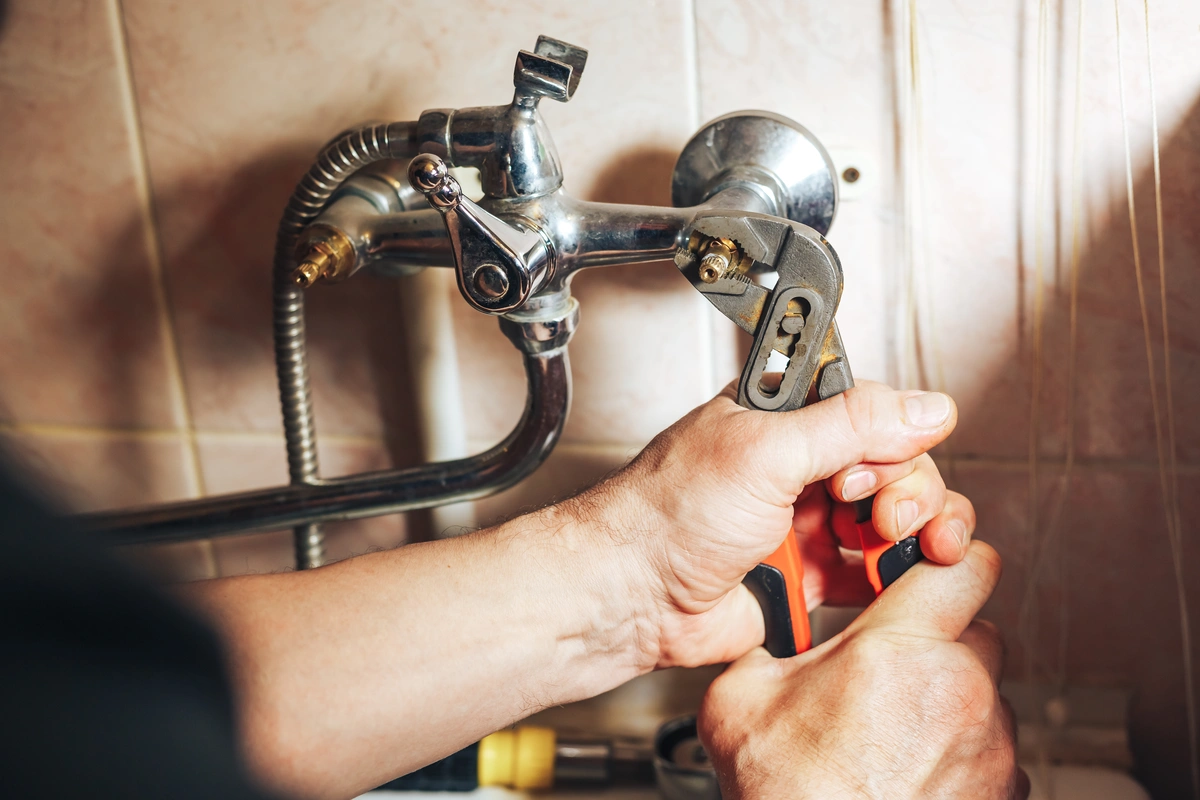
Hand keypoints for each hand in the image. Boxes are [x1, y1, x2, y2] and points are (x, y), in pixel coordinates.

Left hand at [585, 381, 974, 667]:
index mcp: (787, 419)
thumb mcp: (765, 450)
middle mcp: (802, 465)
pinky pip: (876, 571)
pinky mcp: (813, 574)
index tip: (867, 469)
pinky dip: (896, 573)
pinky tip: (894, 577)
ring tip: (894, 548)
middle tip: (879, 517)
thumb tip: (926, 407)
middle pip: (899, 466)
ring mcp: (810, 520)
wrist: (633, 595)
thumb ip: (851, 424)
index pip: (876, 413)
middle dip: (907, 491)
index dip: (891, 441)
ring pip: (898, 518)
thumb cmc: (667, 513)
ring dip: (915, 532)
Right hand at [698, 542, 1027, 799]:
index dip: (949, 560)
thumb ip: (767, 647)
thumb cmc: (789, 796)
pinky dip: (960, 753)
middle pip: (978, 631)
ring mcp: (990, 745)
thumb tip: (770, 640)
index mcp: (900, 648)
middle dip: (940, 642)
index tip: (932, 570)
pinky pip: (992, 751)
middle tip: (892, 668)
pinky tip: (910, 770)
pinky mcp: (1003, 790)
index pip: (966, 565)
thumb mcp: (740, 701)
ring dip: (949, 701)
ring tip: (893, 732)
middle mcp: (960, 690)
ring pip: (984, 694)